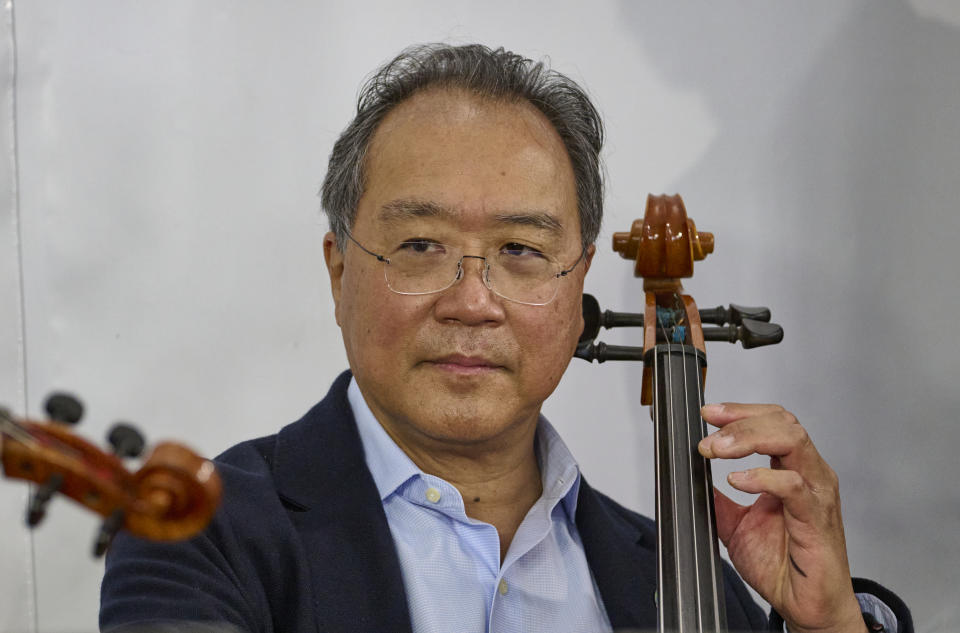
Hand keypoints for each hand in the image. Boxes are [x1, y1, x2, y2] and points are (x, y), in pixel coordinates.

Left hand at [698, 403, 865, 632]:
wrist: (807, 606)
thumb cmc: (782, 564)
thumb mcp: (735, 524)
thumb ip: (717, 498)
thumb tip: (690, 477)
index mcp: (794, 469)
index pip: (774, 421)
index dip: (741, 412)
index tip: (707, 414)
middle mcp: (810, 475)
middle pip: (783, 423)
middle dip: (740, 420)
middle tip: (707, 434)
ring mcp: (817, 494)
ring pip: (793, 441)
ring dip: (749, 438)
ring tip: (717, 450)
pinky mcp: (817, 518)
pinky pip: (794, 485)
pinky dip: (762, 477)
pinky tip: (737, 480)